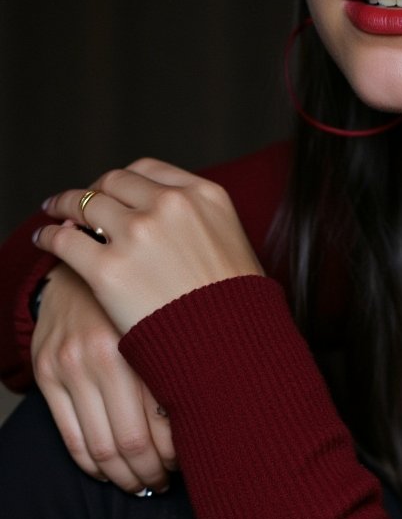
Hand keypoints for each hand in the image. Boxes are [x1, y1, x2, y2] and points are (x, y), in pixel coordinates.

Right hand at [31, 263, 177, 492]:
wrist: (85, 268)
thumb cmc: (143, 299)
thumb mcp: (172, 325)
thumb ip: (185, 367)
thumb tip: (211, 424)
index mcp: (144, 343)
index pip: (164, 426)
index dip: (178, 457)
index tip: (189, 464)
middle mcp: (102, 355)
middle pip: (131, 443)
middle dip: (153, 473)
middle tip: (165, 483)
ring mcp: (69, 365)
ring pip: (100, 448)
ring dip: (124, 477)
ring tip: (143, 483)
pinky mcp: (46, 373)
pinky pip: (70, 438)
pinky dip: (92, 465)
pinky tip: (109, 472)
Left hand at [34, 158, 265, 335]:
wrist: (232, 347)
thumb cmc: (240, 308)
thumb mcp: (236, 246)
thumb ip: (204, 224)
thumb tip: (179, 228)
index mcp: (204, 195)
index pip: (149, 171)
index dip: (124, 181)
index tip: (112, 191)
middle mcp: (170, 205)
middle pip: (114, 182)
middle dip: (94, 191)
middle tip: (78, 203)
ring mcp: (138, 234)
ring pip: (84, 204)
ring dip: (65, 207)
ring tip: (54, 215)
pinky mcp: (109, 269)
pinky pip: (64, 241)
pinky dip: (49, 238)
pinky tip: (44, 241)